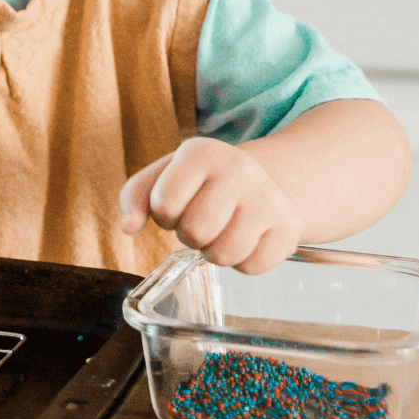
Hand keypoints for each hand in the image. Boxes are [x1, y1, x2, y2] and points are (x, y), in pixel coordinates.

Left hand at [119, 137, 302, 274]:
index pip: (165, 204)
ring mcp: (269, 197)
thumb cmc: (202, 182)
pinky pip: (253, 266)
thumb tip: (128, 227)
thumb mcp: (165, 175)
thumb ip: (136, 196)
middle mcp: (239, 169)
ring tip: (219, 233)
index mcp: (201, 152)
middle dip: (190, 235)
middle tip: (198, 224)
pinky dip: (243, 263)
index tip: (176, 207)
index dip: (164, 216)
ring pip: (226, 254)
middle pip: (196, 231)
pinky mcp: (290, 226)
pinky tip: (244, 241)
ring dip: (214, 253)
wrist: (262, 178)